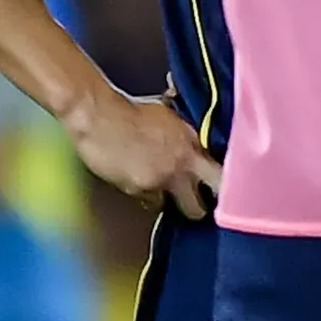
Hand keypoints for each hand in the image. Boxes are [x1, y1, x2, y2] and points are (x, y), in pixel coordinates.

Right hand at [63, 81, 221, 218]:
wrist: (99, 116)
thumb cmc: (132, 110)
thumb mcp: (170, 118)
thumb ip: (186, 135)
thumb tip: (194, 140)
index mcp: (192, 149)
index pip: (220, 178)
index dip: (221, 189)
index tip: (217, 191)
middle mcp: (180, 170)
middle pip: (196, 209)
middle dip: (194, 209)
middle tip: (191, 204)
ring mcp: (157, 182)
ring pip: (166, 205)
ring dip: (162, 198)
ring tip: (152, 182)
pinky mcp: (135, 189)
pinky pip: (142, 198)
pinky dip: (140, 191)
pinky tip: (132, 175)